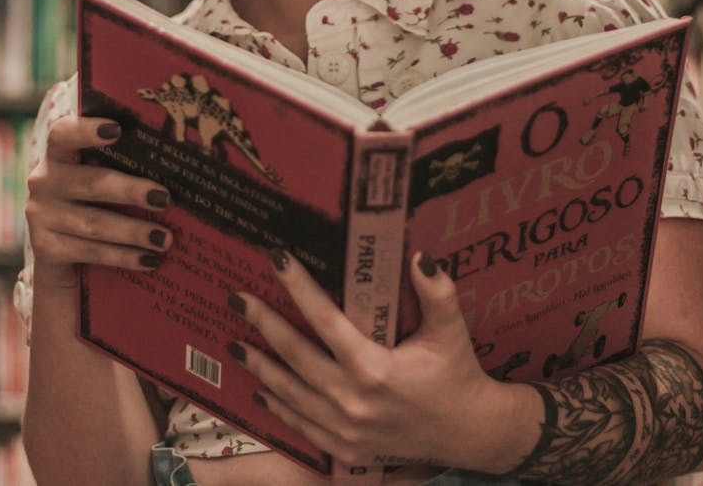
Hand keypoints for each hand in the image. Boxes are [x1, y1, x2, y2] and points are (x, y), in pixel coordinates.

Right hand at [25, 117, 172, 289]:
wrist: (57, 245)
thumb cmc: (90, 196)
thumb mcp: (96, 173)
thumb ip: (120, 162)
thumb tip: (174, 162)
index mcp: (57, 154)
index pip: (63, 134)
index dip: (87, 130)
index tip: (117, 129)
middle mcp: (44, 181)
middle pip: (92, 184)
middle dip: (131, 191)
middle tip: (165, 199)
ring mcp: (42, 216)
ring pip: (95, 224)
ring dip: (134, 231)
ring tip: (165, 238)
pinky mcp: (46, 248)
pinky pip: (91, 251)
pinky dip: (124, 257)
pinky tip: (149, 260)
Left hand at [226, 249, 521, 472]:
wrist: (469, 432)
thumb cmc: (458, 374)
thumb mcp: (451, 329)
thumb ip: (437, 291)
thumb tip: (420, 255)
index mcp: (374, 367)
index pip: (325, 319)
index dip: (298, 286)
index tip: (276, 259)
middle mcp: (353, 399)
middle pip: (295, 356)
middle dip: (263, 325)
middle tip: (236, 299)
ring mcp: (345, 428)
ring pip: (290, 393)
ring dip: (260, 366)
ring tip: (233, 342)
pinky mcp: (346, 448)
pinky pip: (302, 425)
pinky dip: (278, 407)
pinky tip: (259, 392)